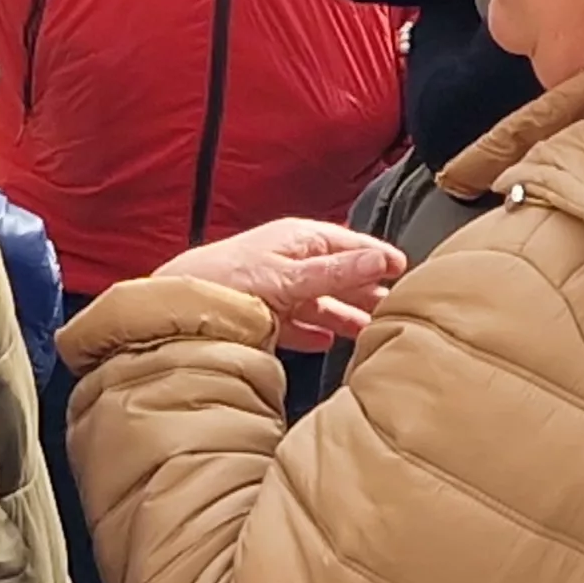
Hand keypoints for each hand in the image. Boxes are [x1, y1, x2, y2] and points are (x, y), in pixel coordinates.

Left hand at [157, 218, 404, 349]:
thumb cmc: (229, 280)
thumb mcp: (292, 276)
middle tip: (398, 305)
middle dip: (367, 289)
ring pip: (321, 300)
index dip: (378, 256)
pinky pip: (297, 322)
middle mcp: (289, 261)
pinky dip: (314, 331)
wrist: (176, 308)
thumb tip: (384, 259)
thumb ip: (339, 272)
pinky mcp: (262, 315)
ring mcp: (276, 288)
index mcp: (299, 239)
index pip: (350, 243)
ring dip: (345, 314)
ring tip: (372, 329)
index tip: (407, 270)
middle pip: (338, 274)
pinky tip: (327, 342)